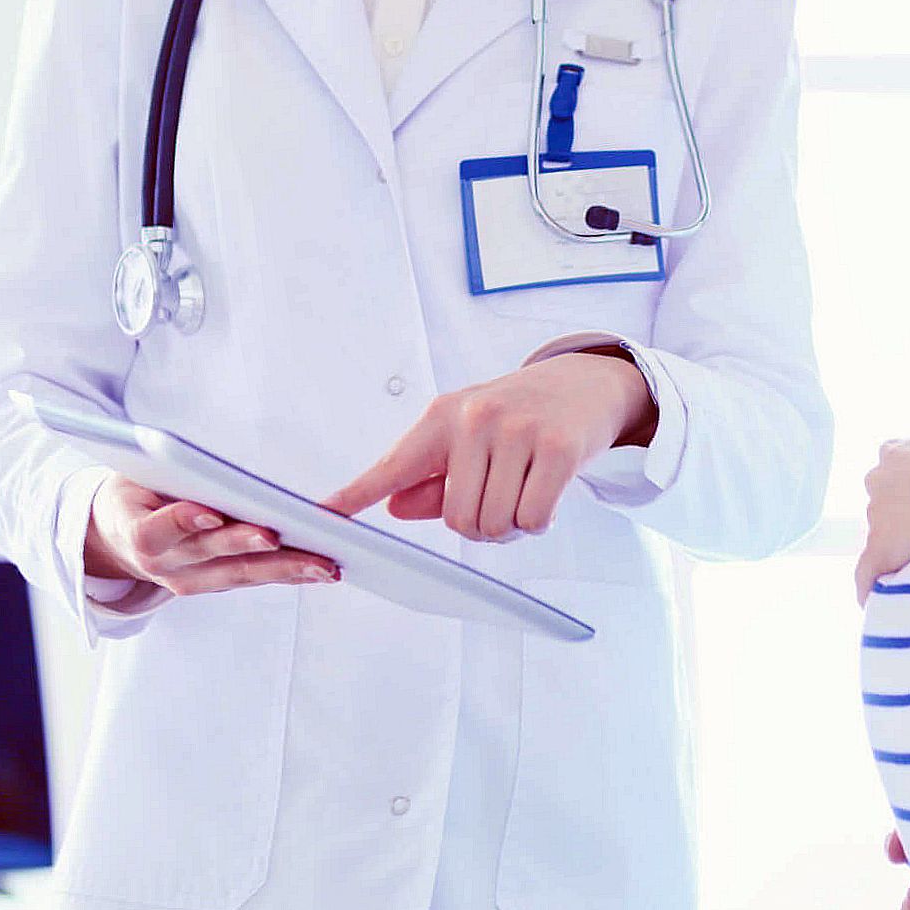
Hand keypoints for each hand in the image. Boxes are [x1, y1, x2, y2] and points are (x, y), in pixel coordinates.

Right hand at [84, 474, 337, 596]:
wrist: (114, 539)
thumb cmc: (132, 495)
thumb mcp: (131, 476)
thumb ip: (159, 471)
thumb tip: (193, 460)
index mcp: (135, 533)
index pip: (157, 531)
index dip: (183, 522)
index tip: (211, 512)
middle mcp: (162, 565)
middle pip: (210, 555)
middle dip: (249, 546)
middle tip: (280, 536)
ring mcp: (187, 582)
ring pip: (239, 575)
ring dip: (284, 570)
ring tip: (323, 565)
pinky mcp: (210, 586)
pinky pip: (251, 579)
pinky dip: (286, 575)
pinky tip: (319, 570)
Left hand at [321, 352, 652, 541]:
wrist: (587, 383)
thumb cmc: (519, 415)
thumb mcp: (466, 436)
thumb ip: (430, 478)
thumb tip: (394, 508)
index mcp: (441, 417)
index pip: (392, 466)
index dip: (355, 496)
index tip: (323, 515)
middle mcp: (474, 418)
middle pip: (458, 520)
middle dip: (482, 526)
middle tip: (501, 498)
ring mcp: (518, 431)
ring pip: (496, 524)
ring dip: (513, 525)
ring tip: (526, 491)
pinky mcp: (558, 448)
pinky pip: (534, 519)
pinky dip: (540, 522)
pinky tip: (547, 493)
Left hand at [853, 429, 909, 602]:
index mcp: (894, 452)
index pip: (891, 473)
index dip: (906, 488)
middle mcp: (877, 480)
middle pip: (883, 503)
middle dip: (900, 516)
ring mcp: (876, 515)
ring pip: (880, 534)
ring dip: (896, 545)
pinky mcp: (880, 548)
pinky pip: (866, 572)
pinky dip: (869, 585)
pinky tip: (872, 599)